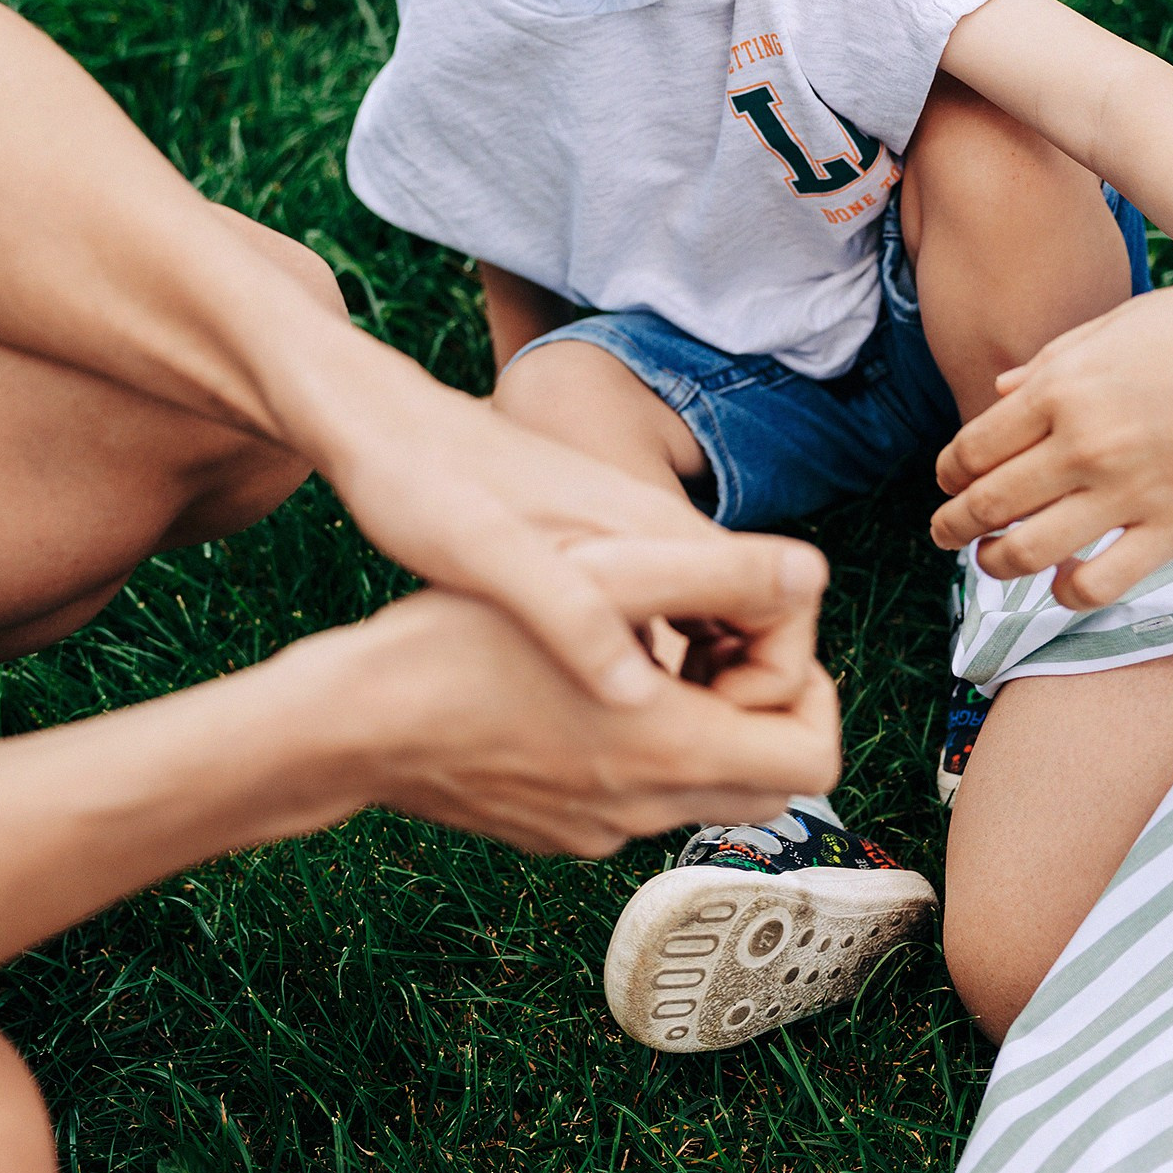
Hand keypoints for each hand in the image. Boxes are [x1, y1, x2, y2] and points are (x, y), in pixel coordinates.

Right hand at [293, 554, 840, 855]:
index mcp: (675, 751)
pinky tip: (582, 687)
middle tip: (717, 641)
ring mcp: (599, 832)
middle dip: (764, 708)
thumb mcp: (598, 578)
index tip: (758, 631)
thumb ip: (711, 576)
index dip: (810, 685)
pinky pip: (634, 800)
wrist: (352, 725)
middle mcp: (648, 809)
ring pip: (702, 790)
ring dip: (703, 725)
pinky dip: (642, 751)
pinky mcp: (555, 833)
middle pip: (770, 780)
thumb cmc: (465, 641)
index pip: (815, 753)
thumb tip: (809, 577)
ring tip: (646, 650)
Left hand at [309, 335, 826, 708]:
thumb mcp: (489, 560)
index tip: (698, 722)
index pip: (789, 605)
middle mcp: (664, 537)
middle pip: (765, 630)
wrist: (383, 427)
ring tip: (624, 740)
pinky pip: (667, 632)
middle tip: (660, 745)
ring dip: (697, 696)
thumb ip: (575, 617)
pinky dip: (654, 679)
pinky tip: (590, 712)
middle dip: (740, 701)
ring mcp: (637, 549)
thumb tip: (650, 695)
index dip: (769, 682)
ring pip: (715, 636)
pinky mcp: (604, 565)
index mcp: (658, 534)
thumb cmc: (428, 487)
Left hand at [930, 272, 1172, 609]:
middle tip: (943, 533)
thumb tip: (1000, 393)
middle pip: (988, 502)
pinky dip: (1068, 593)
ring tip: (990, 563)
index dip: (947, 472)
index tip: (946, 481)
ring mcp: (1129, 491)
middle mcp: (1085, 443)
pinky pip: (1101, 583)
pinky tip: (1064, 584)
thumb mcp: (1121, 323)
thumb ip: (1053, 362)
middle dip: (952, 524)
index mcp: (1063, 387)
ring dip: (995, 565)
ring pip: (1028, 552)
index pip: (973, 446)